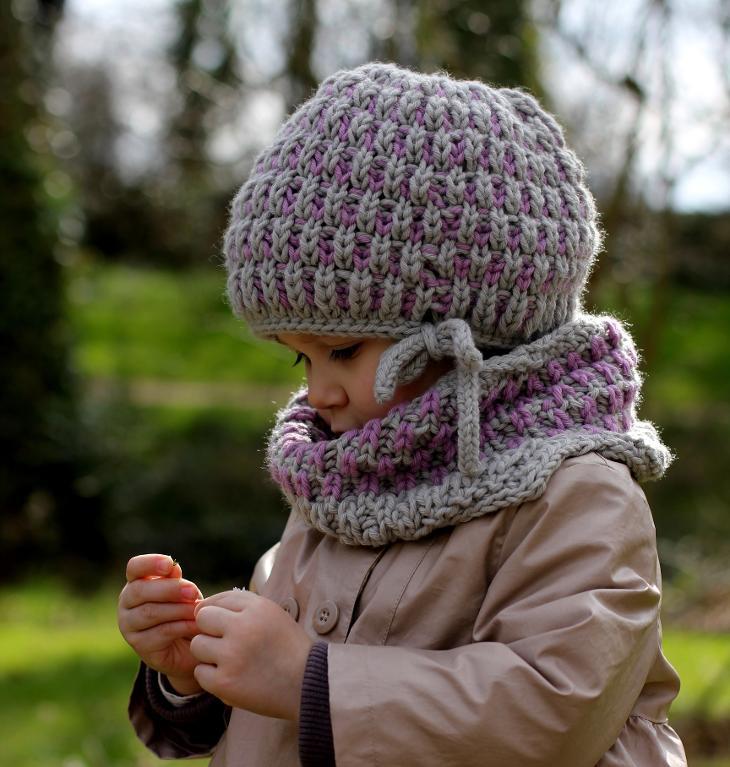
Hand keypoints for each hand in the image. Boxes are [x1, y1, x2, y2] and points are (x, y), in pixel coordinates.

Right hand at [118, 553, 204, 694]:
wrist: (187, 645)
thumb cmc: (182, 609)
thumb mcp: (182, 591)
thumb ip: (175, 580)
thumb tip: (173, 568)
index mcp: (136, 581)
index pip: (135, 567)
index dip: (149, 563)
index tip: (168, 564)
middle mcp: (127, 602)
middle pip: (140, 590)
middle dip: (169, 589)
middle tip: (192, 592)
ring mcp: (129, 625)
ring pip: (150, 613)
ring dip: (178, 609)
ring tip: (197, 609)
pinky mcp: (140, 645)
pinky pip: (160, 632)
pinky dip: (181, 626)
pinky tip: (195, 624)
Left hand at [191, 590, 313, 719]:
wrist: (308, 684)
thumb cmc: (288, 647)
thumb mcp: (272, 614)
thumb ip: (241, 606)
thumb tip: (201, 607)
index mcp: (257, 607)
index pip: (218, 600)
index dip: (218, 613)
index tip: (227, 626)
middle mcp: (243, 627)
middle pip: (202, 618)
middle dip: (209, 630)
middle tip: (226, 643)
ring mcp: (232, 655)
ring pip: (198, 645)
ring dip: (209, 654)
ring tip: (230, 661)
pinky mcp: (225, 682)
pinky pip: (200, 672)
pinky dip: (211, 676)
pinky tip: (231, 677)